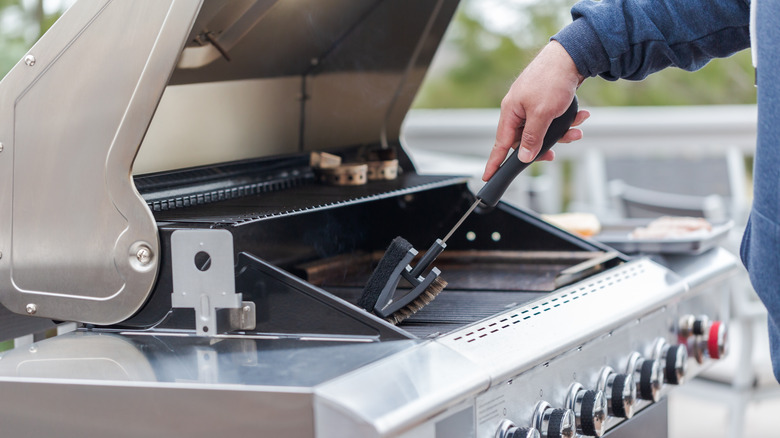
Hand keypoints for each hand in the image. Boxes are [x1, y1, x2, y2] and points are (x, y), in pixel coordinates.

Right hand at [482, 41, 588, 181]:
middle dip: (544, 146)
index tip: (487, 177)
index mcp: (511, 112)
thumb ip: (531, 138)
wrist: (571, 55)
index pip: (500, 144)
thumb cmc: (552, 80)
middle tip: (554, 155)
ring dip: (561, 133)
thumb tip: (523, 157)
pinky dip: (567, 121)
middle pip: (525, 140)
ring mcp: (532, 105)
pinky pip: (553, 120)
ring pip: (543, 131)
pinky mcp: (545, 101)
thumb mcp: (542, 114)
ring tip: (576, 130)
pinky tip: (581, 116)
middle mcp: (518, 109)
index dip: (494, 162)